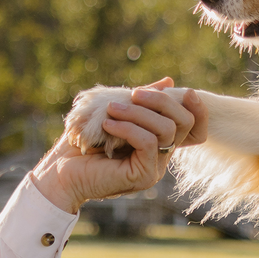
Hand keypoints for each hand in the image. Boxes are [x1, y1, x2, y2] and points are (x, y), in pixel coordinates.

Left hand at [32, 78, 203, 212]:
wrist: (60, 172)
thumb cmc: (84, 141)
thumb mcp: (116, 112)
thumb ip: (141, 101)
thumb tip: (169, 82)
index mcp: (159, 141)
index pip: (194, 126)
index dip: (198, 109)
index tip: (187, 91)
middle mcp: (162, 156)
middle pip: (184, 123)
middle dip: (162, 101)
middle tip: (133, 93)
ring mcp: (155, 167)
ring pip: (167, 130)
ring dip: (138, 113)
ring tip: (111, 109)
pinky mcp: (143, 176)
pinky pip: (148, 143)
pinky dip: (128, 128)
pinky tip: (107, 125)